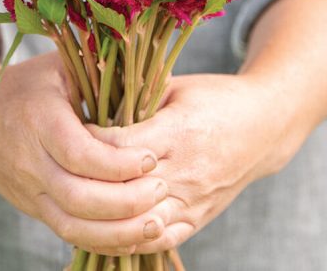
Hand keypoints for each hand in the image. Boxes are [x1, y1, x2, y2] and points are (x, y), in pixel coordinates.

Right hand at [0, 52, 171, 254]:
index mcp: (38, 118)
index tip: (152, 157)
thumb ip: (100, 67)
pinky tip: (134, 235)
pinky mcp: (33, 208)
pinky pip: (68, 234)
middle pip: (77, 197)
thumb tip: (153, 71)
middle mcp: (29, 160)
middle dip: (125, 201)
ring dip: (118, 232)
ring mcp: (28, 190)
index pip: (78, 153)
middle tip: (161, 188)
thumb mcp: (60, 64)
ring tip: (156, 222)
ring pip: (71, 226)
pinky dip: (102, 241)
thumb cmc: (30, 84)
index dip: (118, 163)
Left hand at [87, 72, 301, 252]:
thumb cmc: (215, 98)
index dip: (88, 142)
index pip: (119, 147)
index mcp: (179, 131)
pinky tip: (104, 229)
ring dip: (104, 218)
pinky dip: (129, 240)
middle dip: (88, 182)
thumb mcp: (177, 87)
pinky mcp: (198, 217)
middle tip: (62, 169)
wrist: (265, 126)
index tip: (68, 131)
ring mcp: (193, 199)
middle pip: (124, 189)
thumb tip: (90, 98)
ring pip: (138, 223)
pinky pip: (159, 240)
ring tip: (76, 203)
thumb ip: (137, 96)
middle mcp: (186, 171)